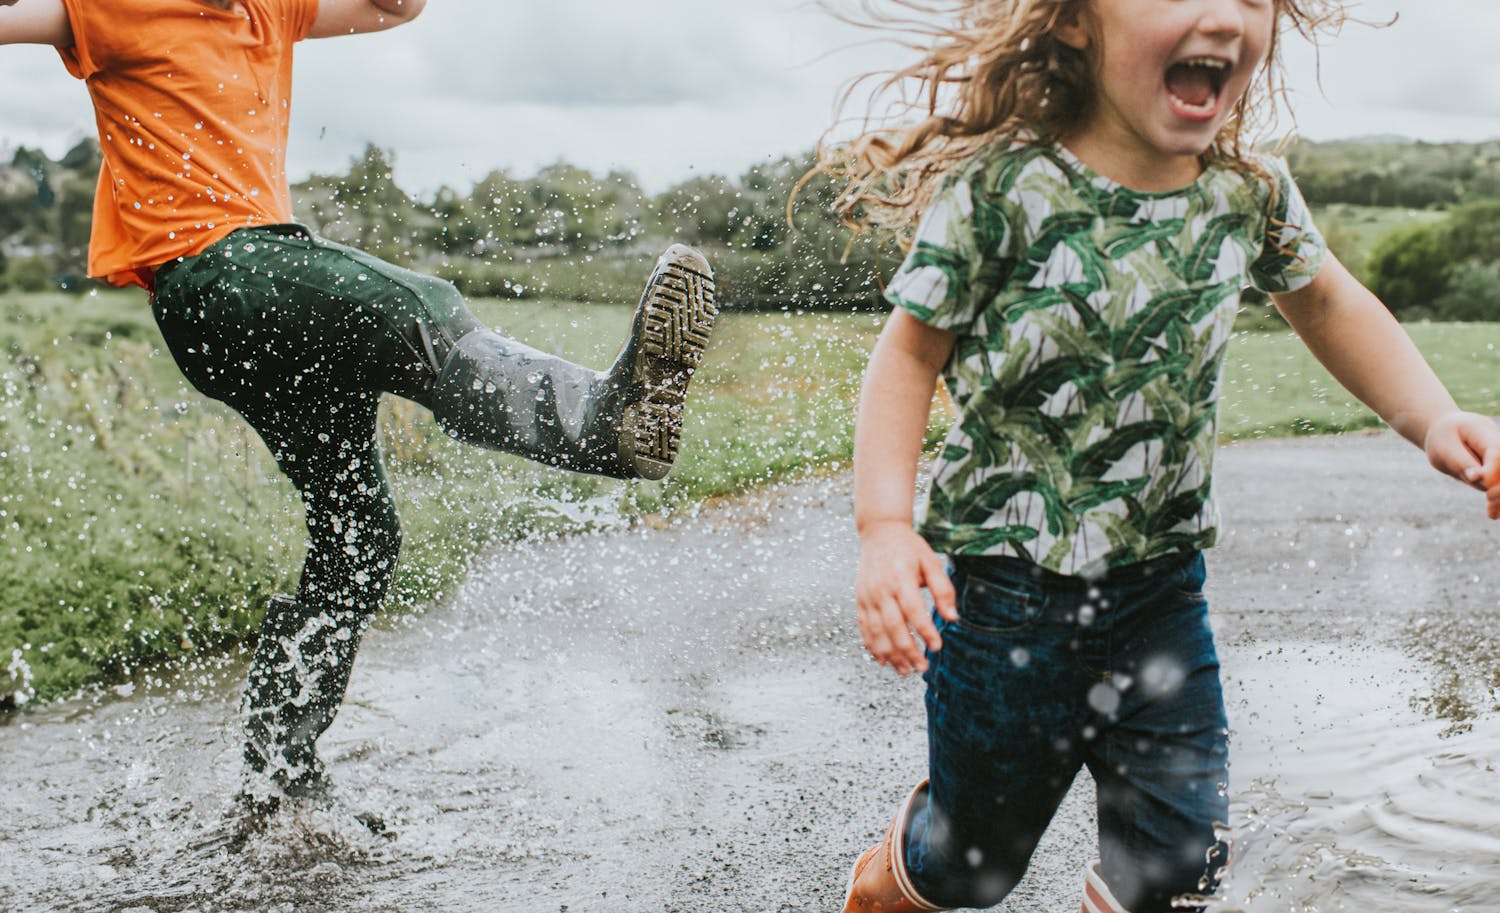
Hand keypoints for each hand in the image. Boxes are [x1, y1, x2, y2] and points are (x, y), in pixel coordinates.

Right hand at [855, 521, 957, 675]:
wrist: (879, 533)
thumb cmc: (909, 549)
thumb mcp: (931, 562)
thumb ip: (943, 590)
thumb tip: (952, 618)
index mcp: (901, 577)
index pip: (913, 609)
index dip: (924, 630)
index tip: (937, 646)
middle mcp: (881, 589)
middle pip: (893, 626)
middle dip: (908, 650)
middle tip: (922, 667)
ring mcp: (867, 596)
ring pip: (877, 631)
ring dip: (890, 654)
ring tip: (904, 671)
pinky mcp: (860, 600)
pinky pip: (864, 627)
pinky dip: (872, 646)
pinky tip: (882, 661)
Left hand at [1424, 410, 1499, 518]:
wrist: (1446, 432)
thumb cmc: (1443, 437)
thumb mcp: (1444, 447)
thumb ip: (1460, 461)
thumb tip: (1477, 478)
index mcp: (1483, 430)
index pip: (1496, 451)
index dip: (1494, 471)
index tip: (1486, 489)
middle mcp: (1498, 443)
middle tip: (1489, 499)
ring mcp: (1499, 458)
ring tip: (1492, 513)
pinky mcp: (1497, 470)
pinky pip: (1499, 483)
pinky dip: (1498, 500)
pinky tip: (1493, 513)